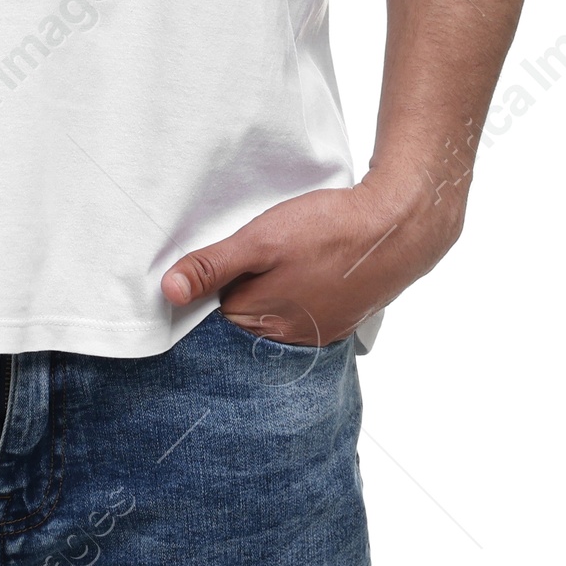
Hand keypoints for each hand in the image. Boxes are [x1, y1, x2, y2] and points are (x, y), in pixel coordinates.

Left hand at [160, 169, 461, 344]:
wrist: (397, 227)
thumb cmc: (329, 231)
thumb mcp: (261, 240)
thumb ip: (214, 266)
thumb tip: (169, 292)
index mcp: (262, 322)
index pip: (213, 310)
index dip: (211, 280)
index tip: (221, 255)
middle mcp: (288, 337)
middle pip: (243, 313)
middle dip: (241, 285)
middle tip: (256, 251)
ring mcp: (317, 331)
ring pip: (274, 310)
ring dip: (271, 285)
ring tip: (283, 253)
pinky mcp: (339, 317)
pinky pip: (303, 309)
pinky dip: (299, 288)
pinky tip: (307, 263)